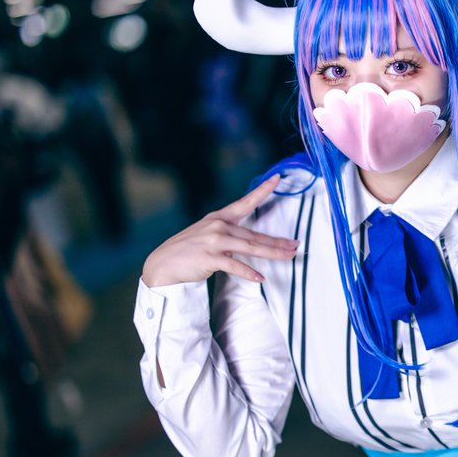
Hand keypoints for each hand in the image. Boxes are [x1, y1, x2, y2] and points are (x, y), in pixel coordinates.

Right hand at [141, 174, 297, 287]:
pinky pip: (235, 265)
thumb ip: (228, 234)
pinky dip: (249, 273)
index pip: (245, 202)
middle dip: (277, 241)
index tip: (277, 179)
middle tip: (295, 245)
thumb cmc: (187, 251)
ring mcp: (214, 242)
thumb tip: (251, 241)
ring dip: (272, 253)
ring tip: (288, 256)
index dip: (262, 190)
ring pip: (251, 247)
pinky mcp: (209, 258)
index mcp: (219, 218)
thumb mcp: (207, 234)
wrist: (162, 265)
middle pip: (255, 234)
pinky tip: (260, 278)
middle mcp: (218, 226)